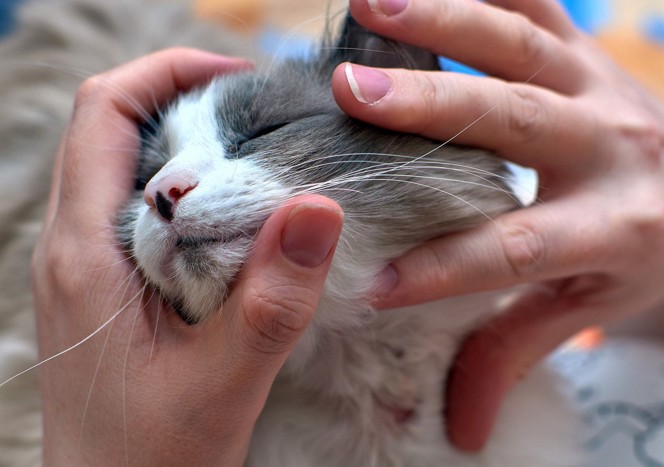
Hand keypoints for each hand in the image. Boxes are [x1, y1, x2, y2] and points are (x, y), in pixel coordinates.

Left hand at [31, 49, 343, 465]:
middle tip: (262, 120)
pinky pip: (139, 209)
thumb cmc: (151, 460)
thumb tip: (319, 205)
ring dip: (189, 150)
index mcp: (85, 252)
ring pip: (127, 167)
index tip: (241, 80)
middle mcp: (73, 244)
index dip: (171, 74)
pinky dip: (186, 192)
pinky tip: (234, 218)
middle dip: (186, 103)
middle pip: (114, 128)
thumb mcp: (223, 384)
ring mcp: (85, 264)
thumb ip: (270, 300)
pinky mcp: (105, 284)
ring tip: (257, 161)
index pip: (106, 113)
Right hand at [332, 0, 663, 450]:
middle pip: (518, 121)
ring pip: (524, 44)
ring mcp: (601, 88)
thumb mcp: (583, 310)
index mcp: (613, 229)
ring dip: (446, 22)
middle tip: (350, 94)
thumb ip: (513, 355)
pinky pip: (539, 3)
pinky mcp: (588, 52)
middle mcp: (613, 149)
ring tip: (370, 6)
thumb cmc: (633, 258)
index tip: (368, 281)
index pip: (514, 249)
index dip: (442, 269)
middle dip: (431, 109)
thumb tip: (460, 430)